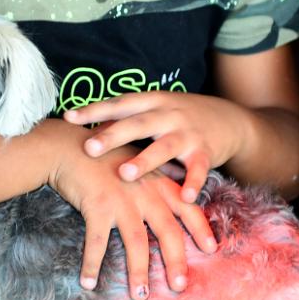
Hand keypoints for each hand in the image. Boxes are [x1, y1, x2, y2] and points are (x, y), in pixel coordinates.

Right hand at [48, 130, 215, 299]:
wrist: (70, 144)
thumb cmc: (104, 155)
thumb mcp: (139, 160)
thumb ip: (160, 173)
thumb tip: (179, 178)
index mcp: (158, 183)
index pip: (187, 208)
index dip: (201, 229)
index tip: (211, 250)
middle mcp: (145, 193)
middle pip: (167, 232)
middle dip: (175, 261)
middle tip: (179, 286)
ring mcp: (121, 200)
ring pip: (136, 242)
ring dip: (138, 271)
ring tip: (141, 295)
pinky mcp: (97, 206)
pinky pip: (96, 242)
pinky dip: (91, 263)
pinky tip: (89, 283)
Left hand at [64, 91, 250, 202]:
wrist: (230, 118)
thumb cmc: (180, 117)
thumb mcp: (154, 111)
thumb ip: (124, 120)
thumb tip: (83, 129)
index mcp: (152, 102)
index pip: (120, 103)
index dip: (94, 109)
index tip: (68, 117)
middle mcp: (169, 114)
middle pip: (138, 123)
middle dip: (113, 135)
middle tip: (89, 147)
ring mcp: (188, 133)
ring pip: (164, 146)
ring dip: (145, 160)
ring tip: (124, 173)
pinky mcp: (206, 151)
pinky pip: (198, 169)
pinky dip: (193, 183)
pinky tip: (185, 197)